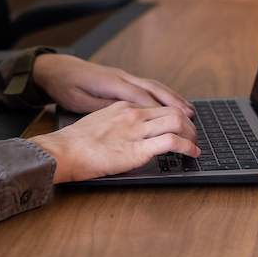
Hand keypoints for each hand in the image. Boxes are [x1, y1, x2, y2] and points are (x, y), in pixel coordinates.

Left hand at [31, 53, 193, 115]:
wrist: (55, 68)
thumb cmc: (66, 86)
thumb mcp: (80, 102)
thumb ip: (104, 107)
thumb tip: (127, 115)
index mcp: (111, 83)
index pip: (141, 97)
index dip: (160, 109)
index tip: (175, 121)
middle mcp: (121, 76)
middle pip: (153, 89)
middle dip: (174, 102)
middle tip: (190, 117)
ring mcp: (123, 75)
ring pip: (153, 85)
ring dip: (172, 97)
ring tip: (189, 109)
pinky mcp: (122, 78)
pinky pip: (147, 85)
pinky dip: (162, 93)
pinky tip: (169, 101)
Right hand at [32, 101, 200, 182]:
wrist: (62, 151)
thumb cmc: (74, 142)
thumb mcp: (97, 121)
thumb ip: (114, 122)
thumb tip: (123, 132)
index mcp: (123, 106)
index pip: (156, 104)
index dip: (173, 114)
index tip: (180, 123)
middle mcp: (132, 114)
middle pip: (172, 110)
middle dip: (187, 123)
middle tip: (193, 134)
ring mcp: (136, 130)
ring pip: (176, 122)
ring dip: (191, 133)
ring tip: (195, 144)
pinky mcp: (137, 149)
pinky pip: (171, 142)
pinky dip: (187, 147)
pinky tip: (192, 153)